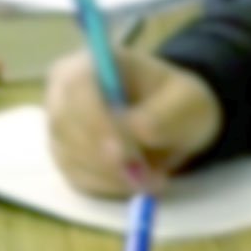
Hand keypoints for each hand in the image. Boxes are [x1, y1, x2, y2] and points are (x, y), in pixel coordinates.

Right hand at [45, 49, 222, 197]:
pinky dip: (110, 187)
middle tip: (142, 176)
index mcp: (92, 63)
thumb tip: (136, 133)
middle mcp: (66, 92)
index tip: (122, 152)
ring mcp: (62, 127)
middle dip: (103, 157)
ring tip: (155, 178)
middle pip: (64, 125)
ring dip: (112, 176)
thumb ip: (164, 116)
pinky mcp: (67, 156)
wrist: (177, 122)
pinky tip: (139, 183)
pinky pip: (79, 178)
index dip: (94, 120)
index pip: (75, 86)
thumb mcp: (188, 103)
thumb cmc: (180, 102)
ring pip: (71, 156)